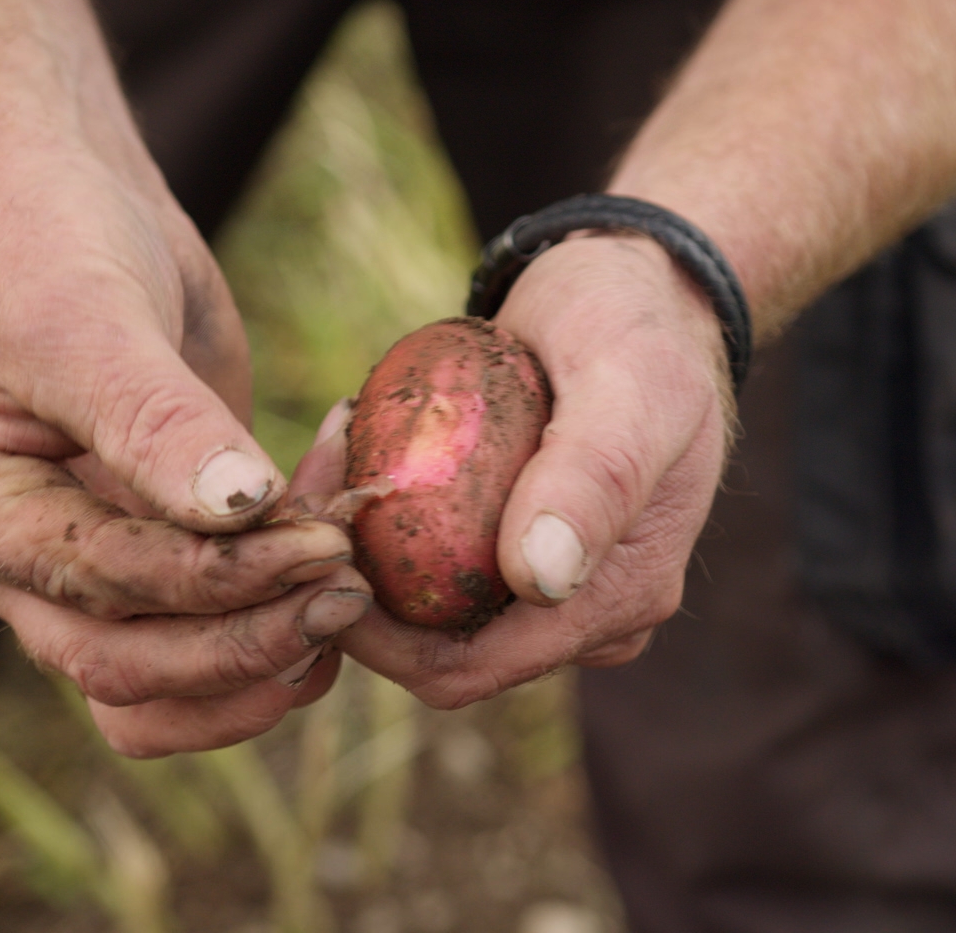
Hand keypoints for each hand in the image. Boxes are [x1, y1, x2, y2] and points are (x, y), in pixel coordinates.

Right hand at [0, 148, 369, 754]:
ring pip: (164, 678)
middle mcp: (10, 561)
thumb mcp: (86, 319)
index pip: (101, 586)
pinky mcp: (149, 539)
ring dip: (260, 661)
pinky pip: (209, 616)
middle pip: (127, 668)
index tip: (322, 547)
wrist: (54, 184)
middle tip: (348, 593)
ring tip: (350, 600)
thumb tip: (242, 512)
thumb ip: (158, 422)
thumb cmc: (41, 235)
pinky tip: (340, 523)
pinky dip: (276, 599)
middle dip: (244, 645)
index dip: (217, 582)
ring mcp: (81, 559)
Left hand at [338, 232, 729, 705]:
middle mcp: (586, 615)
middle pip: (433, 649)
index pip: (467, 669)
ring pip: (425, 609)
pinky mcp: (516, 545)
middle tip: (312, 481)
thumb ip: (595, 476)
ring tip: (330, 453)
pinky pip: (431, 562)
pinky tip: (354, 446)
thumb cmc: (637, 324)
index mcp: (620, 601)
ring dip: (361, 549)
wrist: (643, 287)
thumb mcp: (627, 381)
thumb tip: (541, 578)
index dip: (374, 632)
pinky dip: (383, 519)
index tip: (316, 536)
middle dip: (354, 585)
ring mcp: (550, 584)